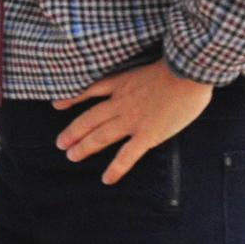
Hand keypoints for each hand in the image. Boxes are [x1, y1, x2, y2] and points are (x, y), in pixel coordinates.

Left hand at [52, 61, 211, 183]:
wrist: (187, 71)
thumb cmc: (177, 64)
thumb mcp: (148, 64)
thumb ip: (140, 76)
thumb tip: (145, 80)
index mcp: (121, 83)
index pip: (90, 91)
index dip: (72, 99)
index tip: (56, 105)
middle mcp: (120, 102)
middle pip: (89, 119)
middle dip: (73, 132)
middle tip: (60, 143)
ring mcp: (131, 120)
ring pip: (100, 137)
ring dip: (84, 148)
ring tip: (71, 156)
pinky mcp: (147, 135)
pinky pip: (127, 156)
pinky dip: (116, 169)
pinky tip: (106, 179)